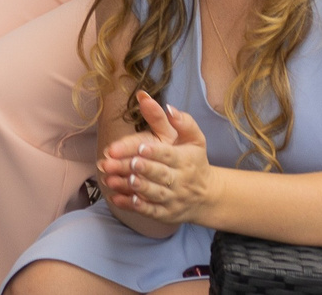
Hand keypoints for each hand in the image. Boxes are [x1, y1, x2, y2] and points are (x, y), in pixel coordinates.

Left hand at [99, 91, 215, 225]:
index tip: (141, 148)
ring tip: (114, 179)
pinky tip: (117, 198)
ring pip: (154, 194)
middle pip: (160, 175)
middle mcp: (180, 181)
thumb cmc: (195, 161)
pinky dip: (134, 206)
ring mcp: (173, 199)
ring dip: (134, 187)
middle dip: (143, 169)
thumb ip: (183, 122)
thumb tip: (169, 107)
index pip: (169, 155)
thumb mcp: (194, 139)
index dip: (155, 152)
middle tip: (128, 162)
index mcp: (185, 160)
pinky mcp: (166, 213)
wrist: (207, 196)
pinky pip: (149, 211)